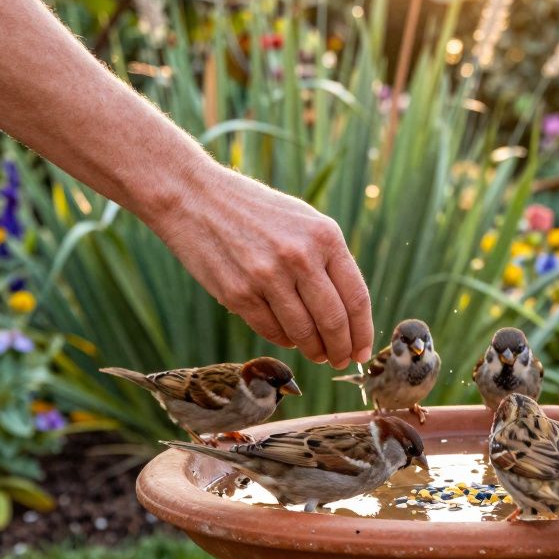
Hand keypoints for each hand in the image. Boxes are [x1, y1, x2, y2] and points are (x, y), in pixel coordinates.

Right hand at [149, 164, 372, 367]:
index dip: (362, 331)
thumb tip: (349, 312)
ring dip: (314, 351)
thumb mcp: (304, 220)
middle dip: (341, 349)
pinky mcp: (238, 293)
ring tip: (318, 354)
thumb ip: (327, 259)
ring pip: (303, 332)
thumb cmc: (256, 211)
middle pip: (333, 321)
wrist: (195, 197)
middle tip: (341, 361)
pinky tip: (290, 340)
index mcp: (324, 236)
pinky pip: (271, 331)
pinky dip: (285, 340)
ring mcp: (267, 276)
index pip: (356, 296)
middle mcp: (300, 256)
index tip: (362, 351)